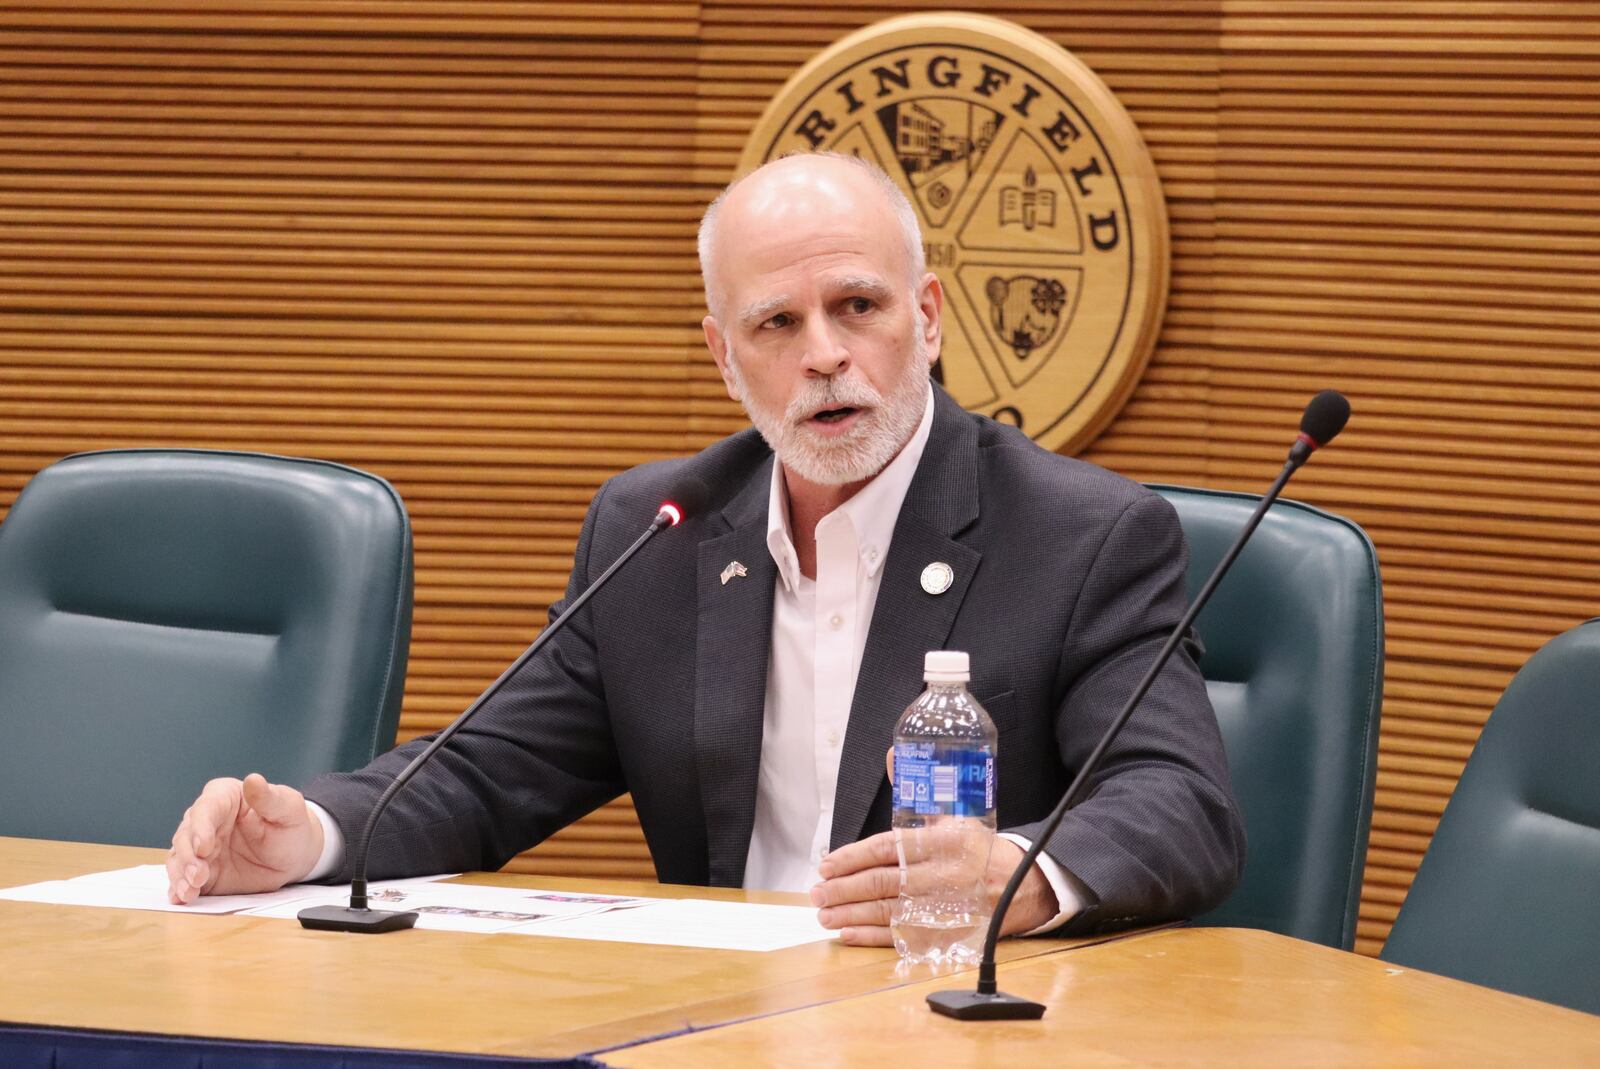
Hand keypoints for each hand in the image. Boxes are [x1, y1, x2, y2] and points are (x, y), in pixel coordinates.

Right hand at [165, 773, 324, 903]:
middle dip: (188, 857)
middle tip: (198, 876)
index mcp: (224, 796)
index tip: (204, 847)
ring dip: (180, 875)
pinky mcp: (200, 871)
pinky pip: (183, 879)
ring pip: (179, 858)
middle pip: (186, 835)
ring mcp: (200, 848)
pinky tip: (181, 898)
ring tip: (190, 891)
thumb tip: (253, 780)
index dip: (201, 827)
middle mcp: (206, 820)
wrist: (294, 856)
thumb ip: (269, 798)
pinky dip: (179, 889)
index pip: (205, 808)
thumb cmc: (291, 826)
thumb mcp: (288, 810)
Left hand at [809, 748, 1057, 945]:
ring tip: (824, 915)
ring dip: (851, 915)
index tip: (827, 864)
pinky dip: (872, 937)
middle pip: (884, 882)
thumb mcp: (954, 815)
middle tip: (817, 892)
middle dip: (844, 888)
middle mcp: (944, 874)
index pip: (889, 848)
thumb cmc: (980, 848)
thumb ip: (918, 793)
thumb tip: (893, 756)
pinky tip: (848, 934)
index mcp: (944, 841)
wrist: (1028, 884)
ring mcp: (946, 907)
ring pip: (889, 912)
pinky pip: (903, 937)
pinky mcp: (948, 933)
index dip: (853, 857)